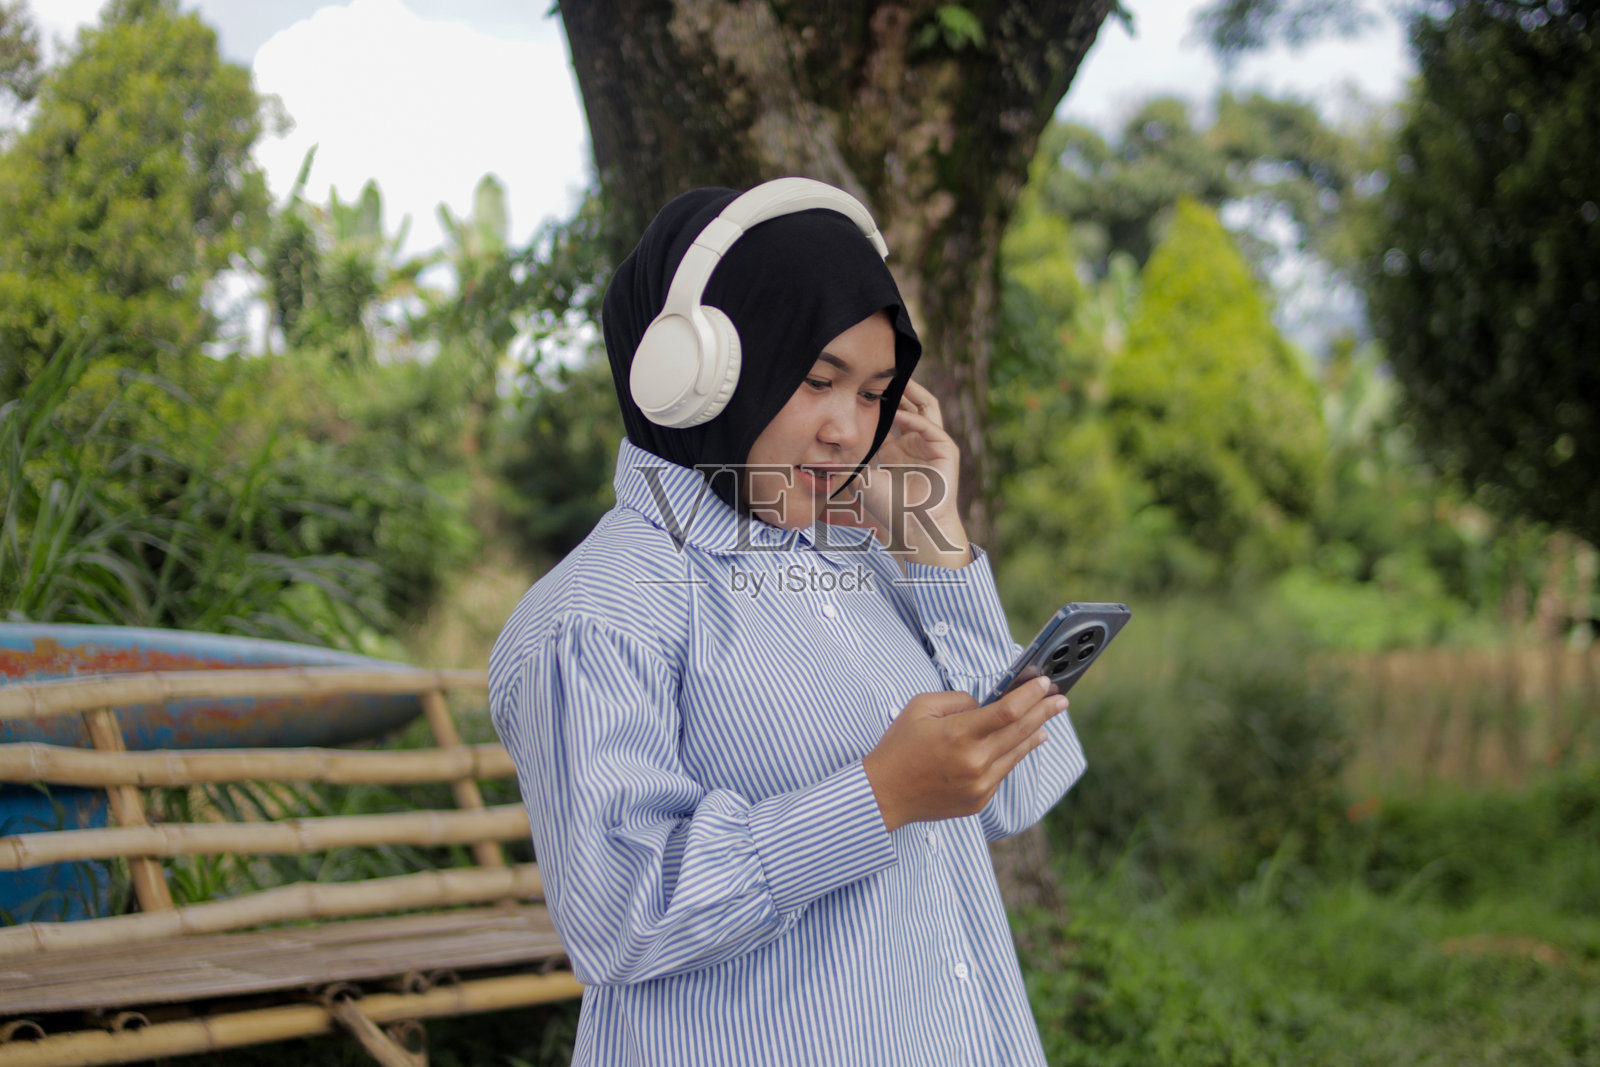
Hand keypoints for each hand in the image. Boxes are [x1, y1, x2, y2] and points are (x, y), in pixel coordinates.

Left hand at [832, 379, 969, 566]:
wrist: (914, 527)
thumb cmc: (889, 509)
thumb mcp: (860, 478)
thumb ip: (845, 462)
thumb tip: (816, 452)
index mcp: (896, 448)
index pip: (890, 413)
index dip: (879, 397)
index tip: (861, 382)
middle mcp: (915, 442)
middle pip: (910, 403)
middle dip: (898, 386)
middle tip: (881, 369)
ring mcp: (933, 444)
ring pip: (925, 408)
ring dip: (912, 392)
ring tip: (897, 377)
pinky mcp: (946, 450)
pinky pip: (931, 427)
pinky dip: (915, 419)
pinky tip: (899, 413)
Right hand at [861, 676, 1067, 831]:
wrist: (884, 794)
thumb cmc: (899, 746)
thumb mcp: (920, 708)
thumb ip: (958, 701)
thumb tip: (986, 704)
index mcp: (958, 735)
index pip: (1008, 711)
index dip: (1031, 695)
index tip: (1045, 683)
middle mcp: (974, 762)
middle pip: (1022, 731)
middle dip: (1045, 711)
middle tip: (1061, 699)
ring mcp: (980, 784)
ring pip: (1018, 753)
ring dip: (1036, 733)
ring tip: (1048, 720)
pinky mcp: (979, 800)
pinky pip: (1003, 771)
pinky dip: (1015, 753)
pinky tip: (1024, 743)